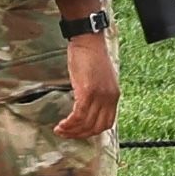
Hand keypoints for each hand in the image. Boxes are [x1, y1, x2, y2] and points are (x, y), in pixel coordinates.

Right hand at [52, 24, 120, 140]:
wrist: (89, 41)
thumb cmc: (91, 57)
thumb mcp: (100, 79)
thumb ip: (98, 95)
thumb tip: (87, 110)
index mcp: (114, 96)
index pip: (106, 123)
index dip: (92, 132)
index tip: (78, 132)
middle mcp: (109, 98)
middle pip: (96, 127)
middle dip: (79, 134)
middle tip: (66, 134)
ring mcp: (99, 95)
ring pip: (86, 123)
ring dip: (72, 130)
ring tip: (60, 130)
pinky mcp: (88, 91)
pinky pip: (79, 115)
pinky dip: (69, 123)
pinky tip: (61, 124)